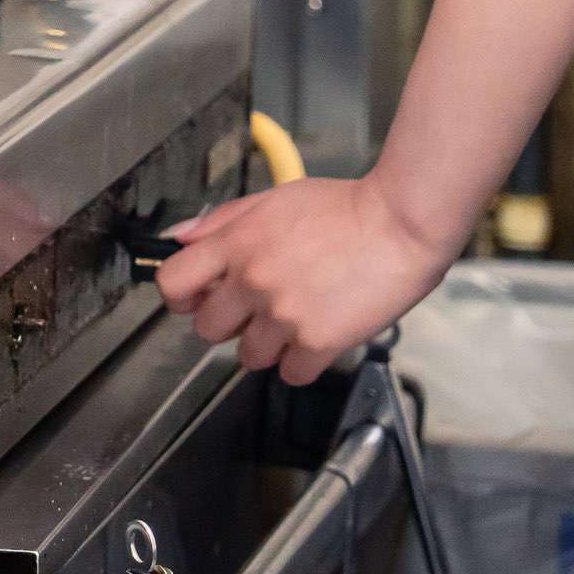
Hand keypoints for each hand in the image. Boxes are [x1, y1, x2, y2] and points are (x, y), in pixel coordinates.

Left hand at [152, 175, 459, 382]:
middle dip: (227, 323)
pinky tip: (316, 337)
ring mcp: (284, 315)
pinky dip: (301, 362)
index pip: (173, 283)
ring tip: (293, 320)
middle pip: (207, 329)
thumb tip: (181, 238)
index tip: (196, 298)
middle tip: (253, 310)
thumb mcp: (274, 199)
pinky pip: (291, 373)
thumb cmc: (346, 207)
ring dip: (267, 345)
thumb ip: (222, 221)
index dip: (182, 296)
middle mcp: (253, 281)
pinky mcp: (318, 342)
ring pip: (249, 357)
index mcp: (237, 243)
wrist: (400, 223)